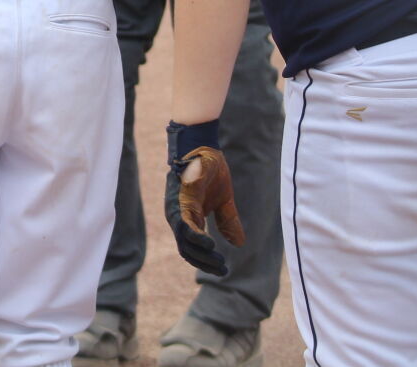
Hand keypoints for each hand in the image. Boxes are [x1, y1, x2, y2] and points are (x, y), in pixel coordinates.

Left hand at [164, 121, 244, 274]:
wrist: (205, 146)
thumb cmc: (210, 170)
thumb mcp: (224, 201)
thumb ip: (228, 221)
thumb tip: (239, 244)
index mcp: (187, 219)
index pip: (192, 248)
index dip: (205, 261)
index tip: (222, 270)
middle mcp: (178, 218)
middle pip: (187, 250)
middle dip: (204, 263)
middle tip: (222, 270)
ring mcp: (177, 210)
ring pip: (184, 242)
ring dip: (201, 255)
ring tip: (219, 262)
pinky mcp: (181, 200)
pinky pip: (185, 225)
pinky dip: (196, 237)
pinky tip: (210, 245)